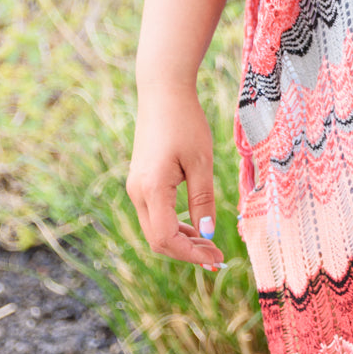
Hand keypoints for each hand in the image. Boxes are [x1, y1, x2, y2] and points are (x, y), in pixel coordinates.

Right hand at [127, 86, 225, 267]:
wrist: (163, 94)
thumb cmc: (185, 123)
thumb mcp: (201, 161)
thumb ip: (203, 199)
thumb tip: (206, 234)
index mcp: (151, 189)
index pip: (165, 238)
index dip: (190, 254)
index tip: (215, 260)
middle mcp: (137, 192)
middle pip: (157, 239)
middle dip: (187, 253)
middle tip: (217, 259)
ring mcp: (136, 187)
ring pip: (155, 229)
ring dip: (181, 241)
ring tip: (209, 247)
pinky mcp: (141, 181)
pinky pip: (154, 214)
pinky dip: (174, 226)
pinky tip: (195, 228)